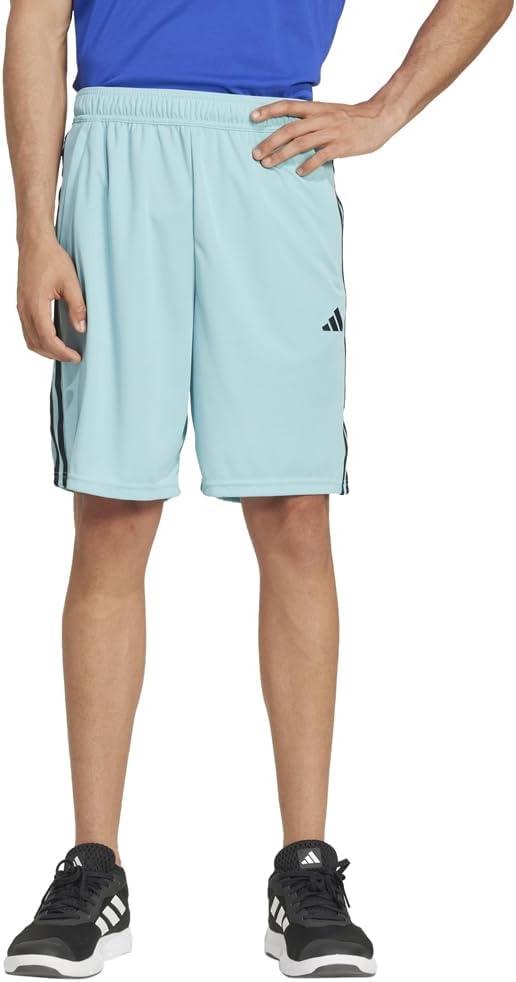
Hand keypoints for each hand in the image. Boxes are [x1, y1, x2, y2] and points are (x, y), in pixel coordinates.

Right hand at [17, 233, 85, 362]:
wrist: (34, 242)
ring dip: (46, 349)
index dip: (62, 352)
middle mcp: (24, 308)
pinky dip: (40, 340)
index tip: (76, 356)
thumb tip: (81, 329)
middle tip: (73, 357)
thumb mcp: (71, 282)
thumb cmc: (51, 257)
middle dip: (55, 354)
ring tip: (64, 351)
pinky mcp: (22, 304)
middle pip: (36, 343)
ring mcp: (21, 307)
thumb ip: (77, 306)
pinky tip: (54, 339)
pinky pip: (27, 330)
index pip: (47, 338)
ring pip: (30, 339)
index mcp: (35, 304)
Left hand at [251, 99, 396, 175]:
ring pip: (301, 143)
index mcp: (317, 108)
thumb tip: (291, 130)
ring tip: (268, 164)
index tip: (252, 117)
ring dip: (282, 155)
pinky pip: (321, 156)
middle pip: (290, 129)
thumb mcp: (330, 112)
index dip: (270, 110)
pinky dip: (308, 165)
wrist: (379, 118)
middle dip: (270, 142)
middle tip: (255, 154)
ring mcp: (331, 132)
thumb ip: (311, 119)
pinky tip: (299, 172)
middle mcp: (321, 118)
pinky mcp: (341, 146)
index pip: (288, 106)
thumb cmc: (352, 118)